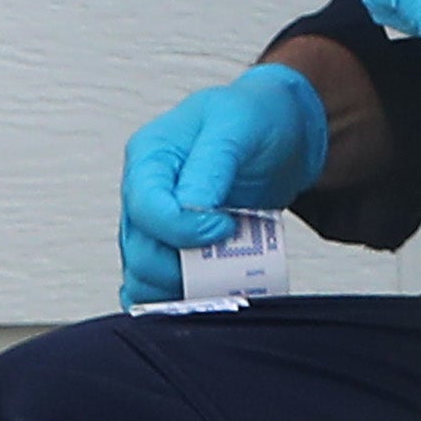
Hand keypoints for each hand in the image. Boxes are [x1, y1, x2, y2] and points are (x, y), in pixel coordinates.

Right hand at [118, 62, 327, 304]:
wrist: (280, 132)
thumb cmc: (256, 118)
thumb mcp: (238, 125)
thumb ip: (210, 165)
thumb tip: (190, 208)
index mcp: (149, 157)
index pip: (145, 209)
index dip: (182, 230)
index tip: (225, 227)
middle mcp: (145, 194)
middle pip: (140, 253)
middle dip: (185, 268)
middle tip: (230, 259)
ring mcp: (157, 226)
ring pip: (146, 279)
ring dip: (185, 291)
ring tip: (227, 279)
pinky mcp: (175, 249)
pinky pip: (160, 289)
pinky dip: (181, 303)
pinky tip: (209, 299)